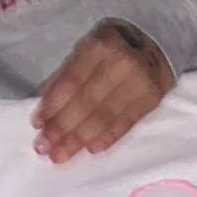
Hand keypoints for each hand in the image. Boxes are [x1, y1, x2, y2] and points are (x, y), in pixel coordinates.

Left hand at [34, 22, 173, 162]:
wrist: (159, 41)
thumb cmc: (115, 46)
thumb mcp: (89, 47)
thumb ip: (68, 74)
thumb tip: (44, 107)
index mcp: (101, 45)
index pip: (72, 80)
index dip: (53, 105)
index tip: (37, 125)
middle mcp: (122, 63)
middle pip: (87, 102)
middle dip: (62, 128)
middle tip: (44, 149)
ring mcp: (140, 82)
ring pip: (105, 116)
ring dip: (80, 139)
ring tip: (60, 155)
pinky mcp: (153, 99)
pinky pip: (126, 123)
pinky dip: (107, 137)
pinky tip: (90, 150)